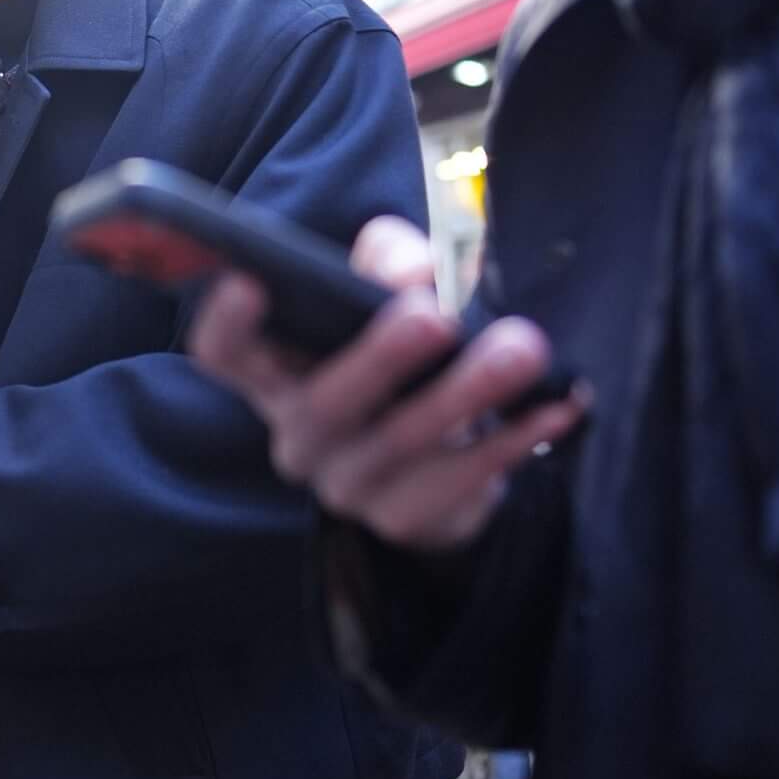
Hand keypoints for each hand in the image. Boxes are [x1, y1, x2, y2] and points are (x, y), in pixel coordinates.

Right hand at [185, 217, 589, 552]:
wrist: (441, 453)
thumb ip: (390, 259)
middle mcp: (297, 434)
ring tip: (523, 349)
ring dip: (466, 393)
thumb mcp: (388, 290)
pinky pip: (459, 481)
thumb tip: (410, 274)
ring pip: (399, 443)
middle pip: (322, 403)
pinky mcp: (403, 519)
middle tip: (433, 316)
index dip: (226, 322)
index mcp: (274, 373)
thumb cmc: (402, 353)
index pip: (223, 354)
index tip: (249, 282)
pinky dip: (512, 440)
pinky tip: (555, 404)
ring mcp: (346, 485)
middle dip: (379, 358)